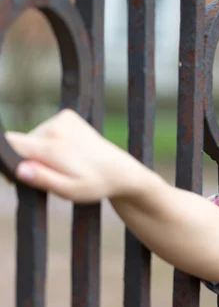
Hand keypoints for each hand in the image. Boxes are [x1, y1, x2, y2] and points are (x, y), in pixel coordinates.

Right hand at [5, 108, 151, 202]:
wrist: (120, 170)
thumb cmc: (95, 184)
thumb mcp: (69, 191)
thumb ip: (43, 180)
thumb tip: (19, 169)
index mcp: (51, 147)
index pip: (9, 144)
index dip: (6, 160)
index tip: (15, 173)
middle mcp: (54, 128)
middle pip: (21, 143)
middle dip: (27, 160)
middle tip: (49, 176)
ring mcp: (62, 119)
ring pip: (33, 137)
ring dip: (41, 152)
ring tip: (63, 165)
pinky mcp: (68, 115)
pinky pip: (46, 130)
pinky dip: (51, 141)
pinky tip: (68, 152)